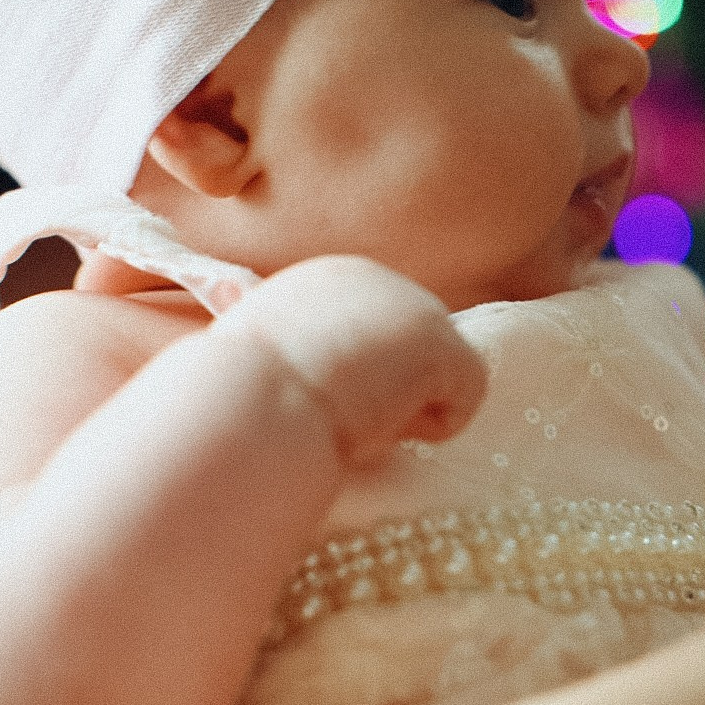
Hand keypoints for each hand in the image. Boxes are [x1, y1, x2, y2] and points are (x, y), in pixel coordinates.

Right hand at [219, 256, 488, 468]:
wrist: (252, 398)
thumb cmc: (242, 389)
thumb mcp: (263, 350)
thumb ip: (300, 346)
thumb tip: (306, 369)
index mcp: (330, 277)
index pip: (372, 330)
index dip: (357, 373)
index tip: (321, 400)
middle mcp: (381, 277)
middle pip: (410, 348)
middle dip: (388, 387)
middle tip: (342, 416)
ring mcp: (418, 308)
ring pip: (436, 376)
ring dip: (404, 407)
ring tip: (359, 421)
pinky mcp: (447, 348)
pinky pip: (462, 403)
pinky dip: (430, 427)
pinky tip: (383, 426)